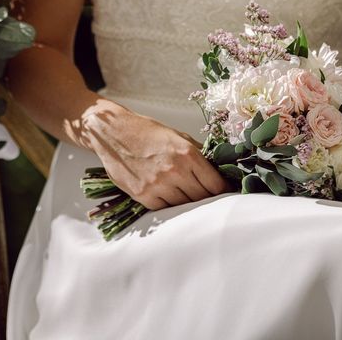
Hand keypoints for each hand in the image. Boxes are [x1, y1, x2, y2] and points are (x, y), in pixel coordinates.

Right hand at [82, 104, 228, 209]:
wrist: (114, 133)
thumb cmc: (149, 133)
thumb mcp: (179, 137)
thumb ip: (200, 154)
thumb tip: (220, 170)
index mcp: (187, 154)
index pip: (215, 183)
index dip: (223, 191)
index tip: (227, 193)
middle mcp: (174, 170)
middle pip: (202, 198)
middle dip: (207, 198)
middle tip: (210, 198)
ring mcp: (158, 185)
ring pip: (184, 205)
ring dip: (188, 202)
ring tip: (187, 195)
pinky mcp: (143, 195)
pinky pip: (165, 208)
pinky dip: (169, 204)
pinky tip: (169, 194)